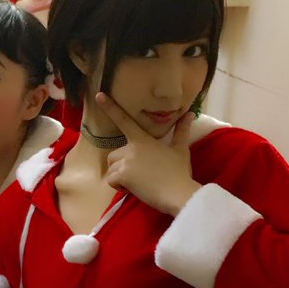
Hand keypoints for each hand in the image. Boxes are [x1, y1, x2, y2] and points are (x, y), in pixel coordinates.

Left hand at [95, 92, 200, 215]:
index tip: (99, 95)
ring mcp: (126, 160)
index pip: (125, 120)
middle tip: (140, 176)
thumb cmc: (178, 172)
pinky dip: (120, 188)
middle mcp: (131, 147)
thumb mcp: (180, 149)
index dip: (110, 108)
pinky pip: (112, 181)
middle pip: (113, 156)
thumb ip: (181, 131)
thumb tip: (189, 114)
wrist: (178, 192)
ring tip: (139, 183)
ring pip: (112, 169)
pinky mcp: (123, 174)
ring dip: (121, 178)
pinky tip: (135, 189)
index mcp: (143, 139)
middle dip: (122, 167)